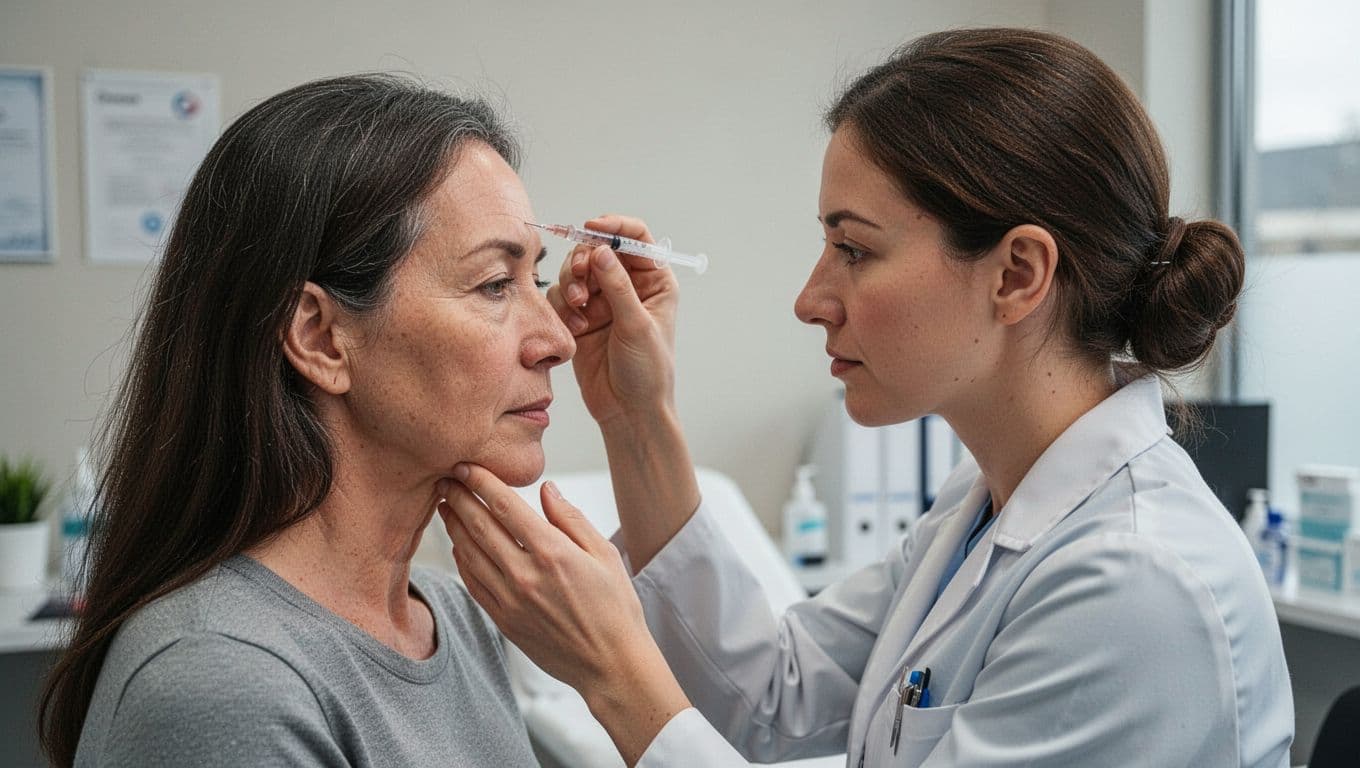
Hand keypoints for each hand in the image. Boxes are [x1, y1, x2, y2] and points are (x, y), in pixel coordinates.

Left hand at [438, 464, 674, 695]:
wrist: (611, 664)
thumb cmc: (615, 608)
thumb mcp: (605, 554)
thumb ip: (571, 519)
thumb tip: (547, 490)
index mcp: (552, 553)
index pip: (505, 506)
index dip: (481, 482)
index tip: (467, 466)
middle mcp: (525, 575)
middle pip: (479, 527)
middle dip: (459, 498)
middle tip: (445, 478)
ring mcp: (510, 601)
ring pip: (469, 554)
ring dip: (454, 527)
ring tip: (446, 507)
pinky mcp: (504, 621)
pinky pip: (473, 584)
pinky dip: (461, 560)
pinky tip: (459, 546)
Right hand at [546, 215, 679, 425]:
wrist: (628, 411)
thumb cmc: (647, 372)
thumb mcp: (637, 325)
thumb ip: (618, 285)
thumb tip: (602, 250)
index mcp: (653, 281)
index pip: (635, 238)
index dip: (613, 227)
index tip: (593, 228)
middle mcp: (627, 286)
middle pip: (598, 249)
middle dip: (584, 259)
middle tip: (582, 276)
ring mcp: (602, 301)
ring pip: (576, 270)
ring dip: (572, 283)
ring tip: (578, 307)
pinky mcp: (580, 317)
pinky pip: (561, 296)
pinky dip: (563, 306)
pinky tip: (576, 327)